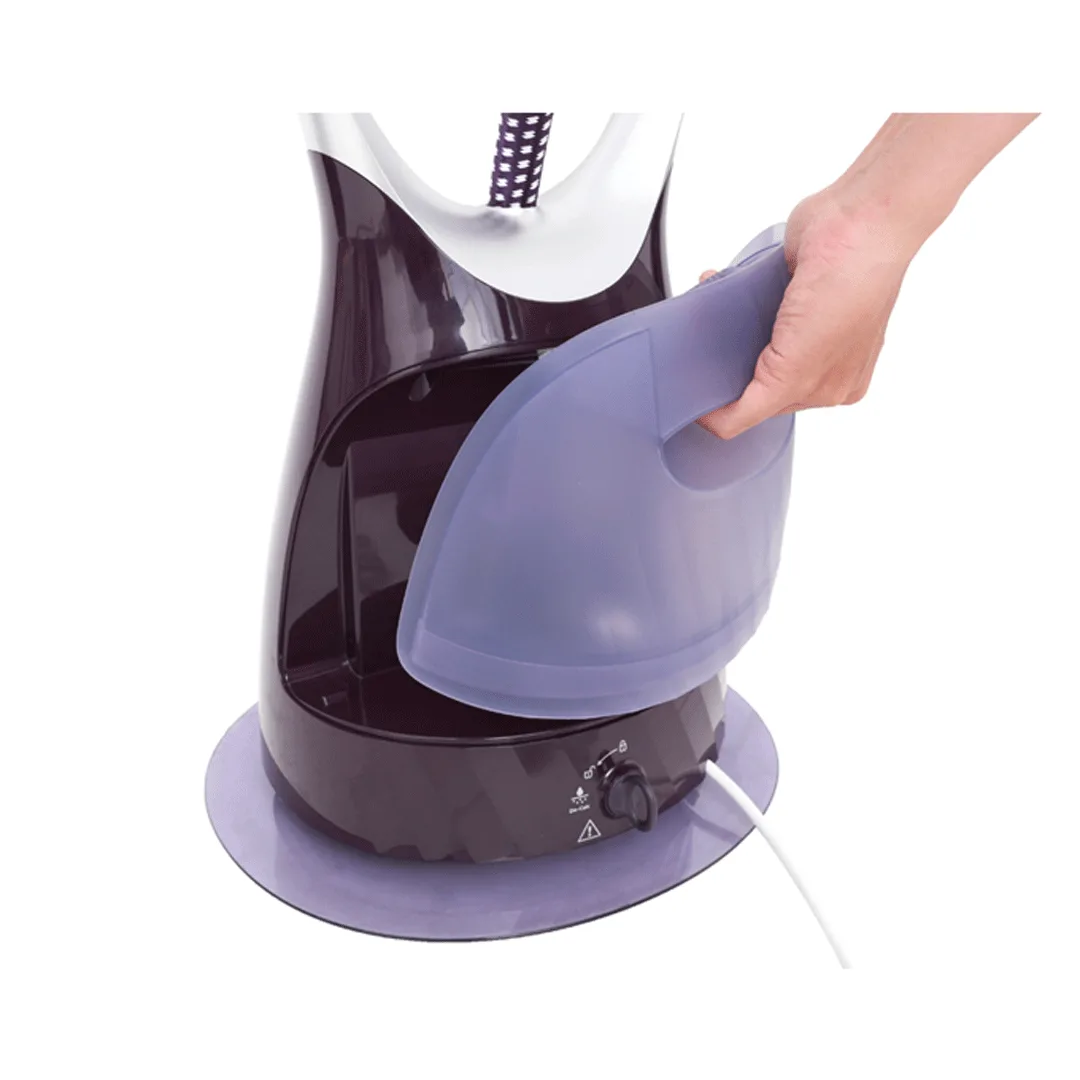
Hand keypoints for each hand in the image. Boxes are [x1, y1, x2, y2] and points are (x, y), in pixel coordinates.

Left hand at [697, 187, 918, 438]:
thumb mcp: (801, 367)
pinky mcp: (787, 293)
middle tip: (700, 355)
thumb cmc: (855, 284)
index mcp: (830, 389)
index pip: (756, 415)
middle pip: (747, 381)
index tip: (690, 402)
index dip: (719, 412)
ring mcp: (801, 325)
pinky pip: (744, 309)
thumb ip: (762, 403)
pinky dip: (727, 301)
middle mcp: (818, 360)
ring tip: (708, 319)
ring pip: (741, 345)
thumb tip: (730, 421)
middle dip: (721, 368)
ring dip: (720, 333)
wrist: (861, 218)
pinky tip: (717, 288)